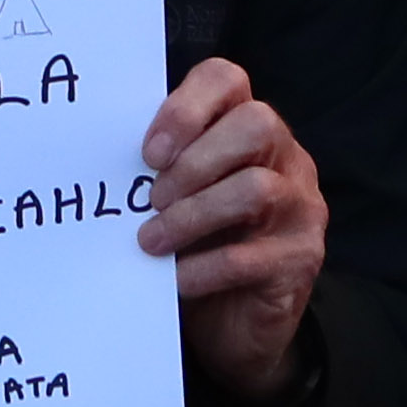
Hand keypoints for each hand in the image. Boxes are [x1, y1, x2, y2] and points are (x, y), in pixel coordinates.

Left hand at [138, 56, 327, 404]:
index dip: (185, 107)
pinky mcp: (302, 259)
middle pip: (256, 124)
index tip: (148, 152)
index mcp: (250, 129)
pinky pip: (249, 256)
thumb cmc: (199, 248)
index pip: (227, 80)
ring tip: (151, 241)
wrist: (236, 326)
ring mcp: (302, 207)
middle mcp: (286, 158)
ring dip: (191, 216)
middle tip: (151, 198)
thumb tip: (104, 163)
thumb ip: (160, 171)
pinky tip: (173, 280)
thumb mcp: (179, 199)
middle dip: (194, 161)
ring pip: (255, 189)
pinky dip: (201, 268)